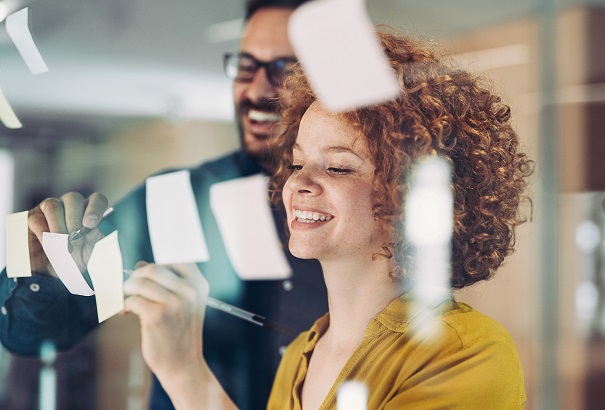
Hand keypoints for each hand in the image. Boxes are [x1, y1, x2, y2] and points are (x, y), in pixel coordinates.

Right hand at [28, 192, 108, 274]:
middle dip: (74, 220)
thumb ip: (95, 240)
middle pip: (73, 199)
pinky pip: (37, 219)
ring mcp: (51, 209)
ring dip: (58, 225)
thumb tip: (92, 231)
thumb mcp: (91, 252)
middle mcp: (71, 205)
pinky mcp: (34, 218)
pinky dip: (44, 233)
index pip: (96, 199)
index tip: (90, 225)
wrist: (57, 271)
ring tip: (63, 244)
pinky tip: (49, 244)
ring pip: (53, 205)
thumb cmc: (78, 257)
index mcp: (89, 210)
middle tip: (76, 240)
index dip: (95, 209)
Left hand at [123, 263, 236, 408]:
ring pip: (140, 282)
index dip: (158, 261)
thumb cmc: (178, 333)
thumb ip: (166, 284)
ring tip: (126, 300)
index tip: (146, 270)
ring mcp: (175, 303)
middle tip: (130, 288)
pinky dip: (124, 304)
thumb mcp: (183, 305)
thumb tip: (140, 265)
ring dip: (127, 290)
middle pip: (153, 268)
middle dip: (136, 277)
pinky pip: (132, 300)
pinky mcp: (157, 316)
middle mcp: (190, 291)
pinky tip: (125, 312)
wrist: (183, 365)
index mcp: (198, 285)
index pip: (177, 258)